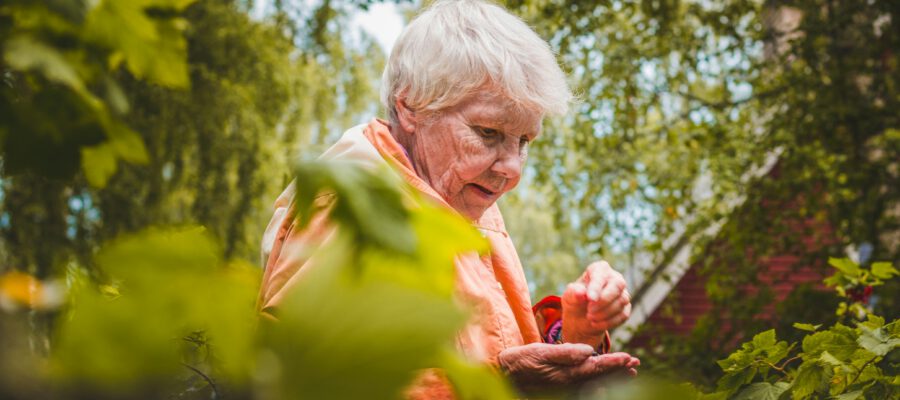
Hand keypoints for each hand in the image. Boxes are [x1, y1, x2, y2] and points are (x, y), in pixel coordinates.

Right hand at [497, 343, 638, 392]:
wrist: (503, 376)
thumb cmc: (520, 361)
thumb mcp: (540, 352)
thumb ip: (565, 352)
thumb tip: (589, 351)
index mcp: (566, 375)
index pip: (596, 368)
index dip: (614, 363)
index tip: (629, 358)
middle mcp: (569, 385)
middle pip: (600, 379)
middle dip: (618, 372)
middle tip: (635, 364)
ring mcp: (566, 391)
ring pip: (595, 385)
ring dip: (612, 378)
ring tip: (628, 372)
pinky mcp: (561, 392)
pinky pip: (585, 389)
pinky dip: (599, 383)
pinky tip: (605, 380)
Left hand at [562, 261, 630, 346]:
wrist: (580, 318)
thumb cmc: (575, 301)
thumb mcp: (569, 297)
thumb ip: (573, 293)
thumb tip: (580, 293)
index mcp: (599, 269)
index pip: (601, 274)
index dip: (596, 287)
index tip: (590, 299)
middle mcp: (614, 278)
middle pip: (618, 285)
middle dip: (604, 300)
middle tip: (589, 311)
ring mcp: (622, 293)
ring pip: (622, 300)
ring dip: (605, 313)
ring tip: (590, 318)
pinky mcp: (625, 308)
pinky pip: (623, 314)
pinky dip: (609, 322)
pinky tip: (595, 324)